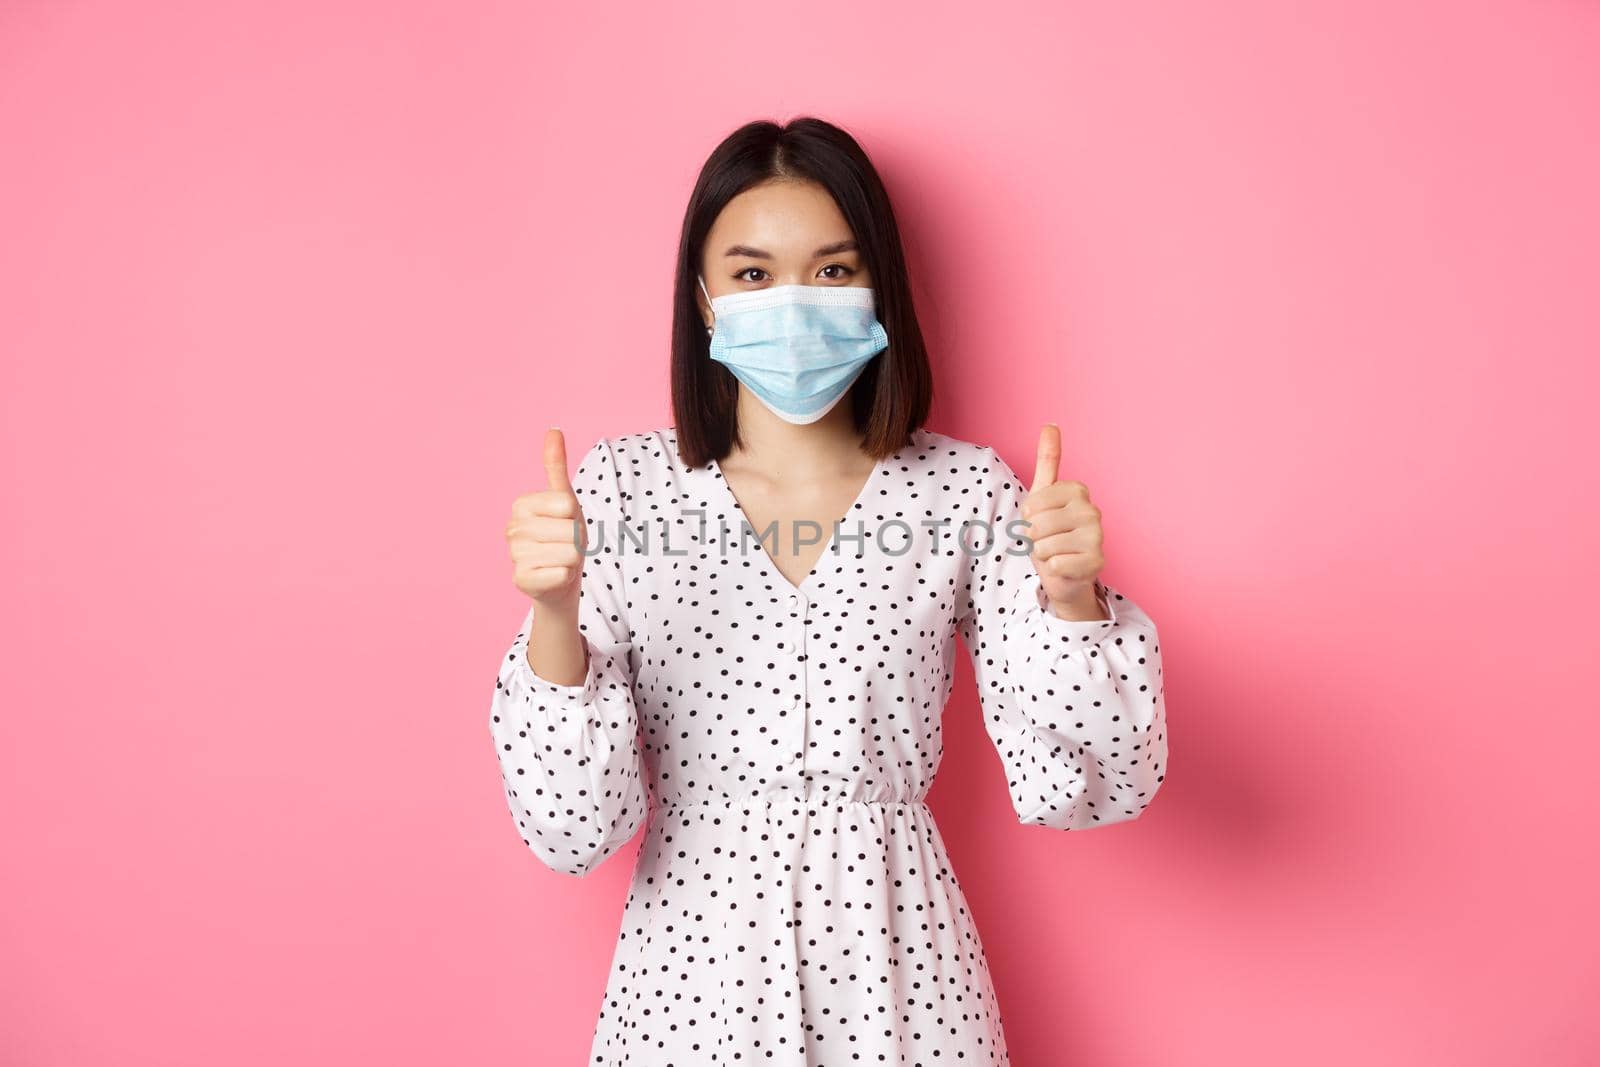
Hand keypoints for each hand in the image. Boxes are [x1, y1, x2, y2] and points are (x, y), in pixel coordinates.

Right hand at [505, 428, 586, 613]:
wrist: (559, 578)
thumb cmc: (563, 535)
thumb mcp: (565, 500)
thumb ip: (556, 466)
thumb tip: (553, 429)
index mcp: (521, 504)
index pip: (568, 504)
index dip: (575, 516)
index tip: (565, 523)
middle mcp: (512, 528)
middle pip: (571, 530)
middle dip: (577, 541)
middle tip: (565, 545)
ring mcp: (514, 555)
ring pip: (569, 553)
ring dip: (572, 559)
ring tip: (559, 560)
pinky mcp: (520, 581)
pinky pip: (562, 574)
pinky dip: (565, 576)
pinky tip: (554, 576)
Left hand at [1021, 423, 1106, 618]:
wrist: (1064, 571)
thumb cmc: (1050, 531)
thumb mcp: (1043, 494)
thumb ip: (1048, 459)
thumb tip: (1050, 424)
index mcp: (1077, 491)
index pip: (1032, 504)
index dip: (1027, 517)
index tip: (1040, 518)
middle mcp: (1092, 511)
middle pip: (1037, 525)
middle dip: (1034, 537)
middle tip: (1047, 539)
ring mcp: (1098, 537)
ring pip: (1045, 546)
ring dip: (1042, 554)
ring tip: (1055, 552)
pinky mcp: (1097, 562)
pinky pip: (1056, 565)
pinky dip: (1053, 569)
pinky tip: (1064, 566)